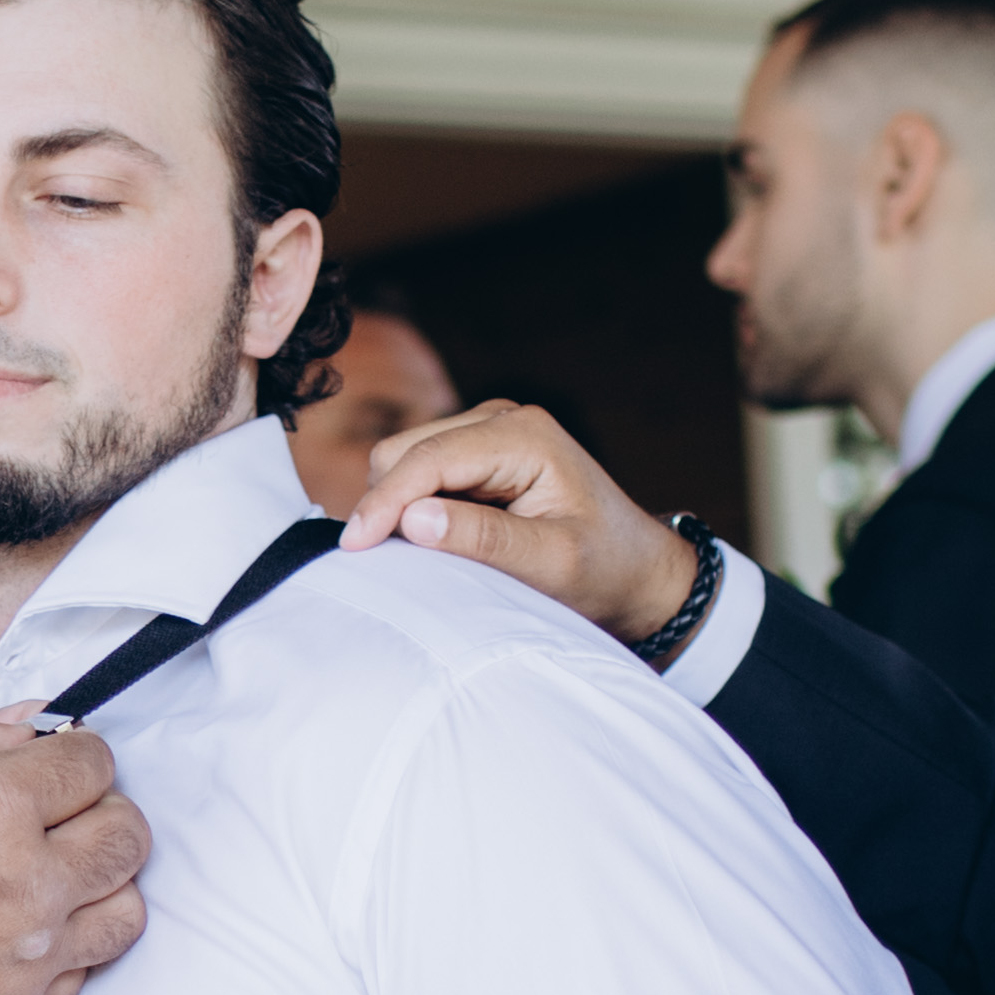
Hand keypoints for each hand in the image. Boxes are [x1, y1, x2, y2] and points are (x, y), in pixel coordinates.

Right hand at [0, 717, 149, 994]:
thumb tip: (33, 725)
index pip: (95, 765)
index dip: (75, 753)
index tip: (59, 762)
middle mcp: (25, 884)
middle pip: (128, 836)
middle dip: (101, 810)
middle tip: (64, 812)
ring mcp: (23, 955)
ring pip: (125, 911)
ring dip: (99, 883)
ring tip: (56, 873)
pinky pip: (83, 974)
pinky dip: (66, 948)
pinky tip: (26, 928)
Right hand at [338, 401, 701, 643]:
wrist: (639, 573)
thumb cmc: (605, 571)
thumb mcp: (551, 564)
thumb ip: (484, 539)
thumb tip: (413, 518)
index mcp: (524, 436)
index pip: (429, 459)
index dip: (385, 503)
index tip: (355, 547)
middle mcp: (501, 420)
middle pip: (405, 451)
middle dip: (387, 504)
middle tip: (391, 564)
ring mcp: (487, 433)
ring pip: (404, 460)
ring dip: (398, 507)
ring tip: (425, 556)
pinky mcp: (477, 455)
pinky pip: (420, 473)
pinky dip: (412, 508)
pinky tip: (433, 542)